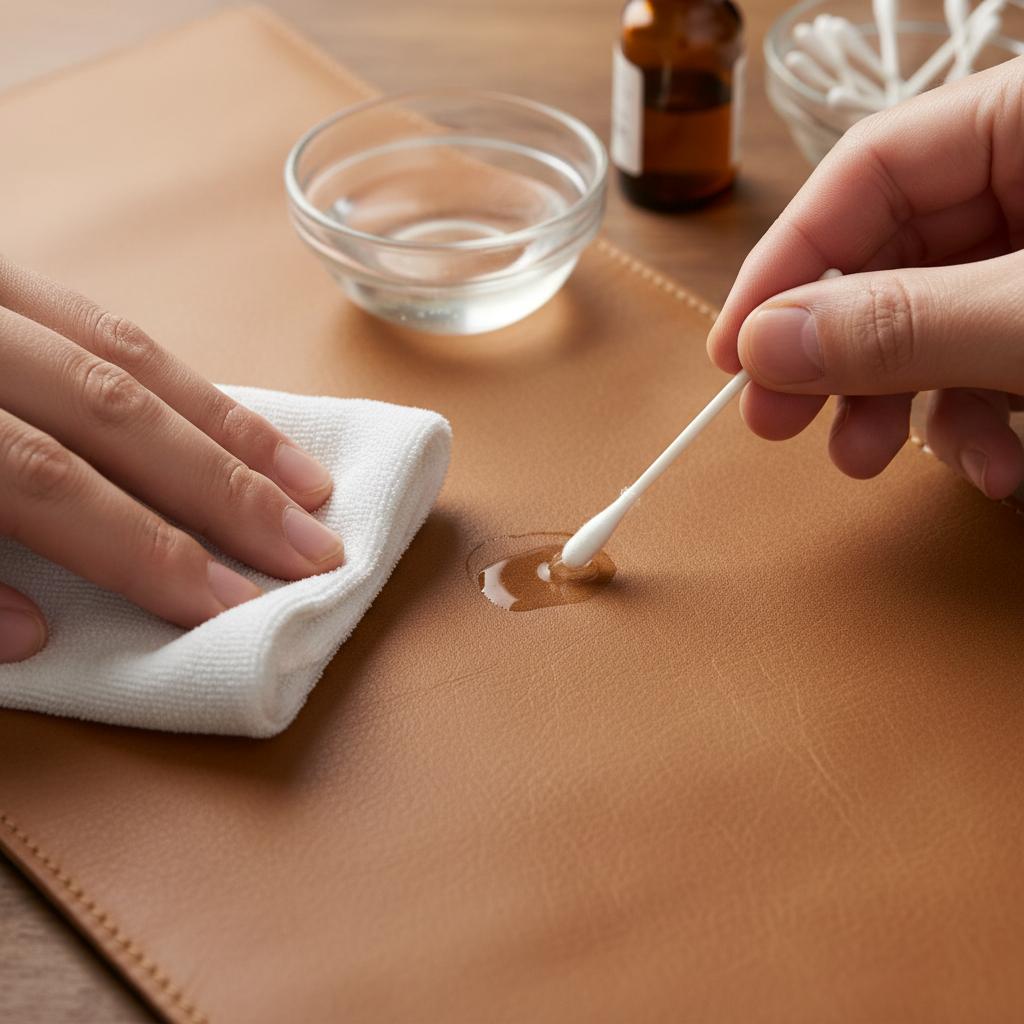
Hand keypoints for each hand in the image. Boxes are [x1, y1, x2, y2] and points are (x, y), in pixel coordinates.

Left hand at [0, 256, 343, 662]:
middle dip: (222, 488)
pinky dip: (175, 375)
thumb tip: (35, 635)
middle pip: (110, 409)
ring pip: (121, 349)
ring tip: (308, 486)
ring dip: (225, 426)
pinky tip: (225, 421)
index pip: (40, 479)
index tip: (225, 606)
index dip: (141, 549)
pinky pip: (99, 317)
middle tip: (311, 552)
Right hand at [707, 57, 1023, 499]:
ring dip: (895, 402)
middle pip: (889, 255)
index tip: (734, 349)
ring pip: (933, 320)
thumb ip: (907, 324)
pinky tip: (991, 465)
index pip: (867, 170)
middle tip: (774, 421)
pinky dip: (976, 419)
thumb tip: (765, 345)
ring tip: (867, 459)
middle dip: (833, 353)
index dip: (787, 261)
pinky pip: (990, 358)